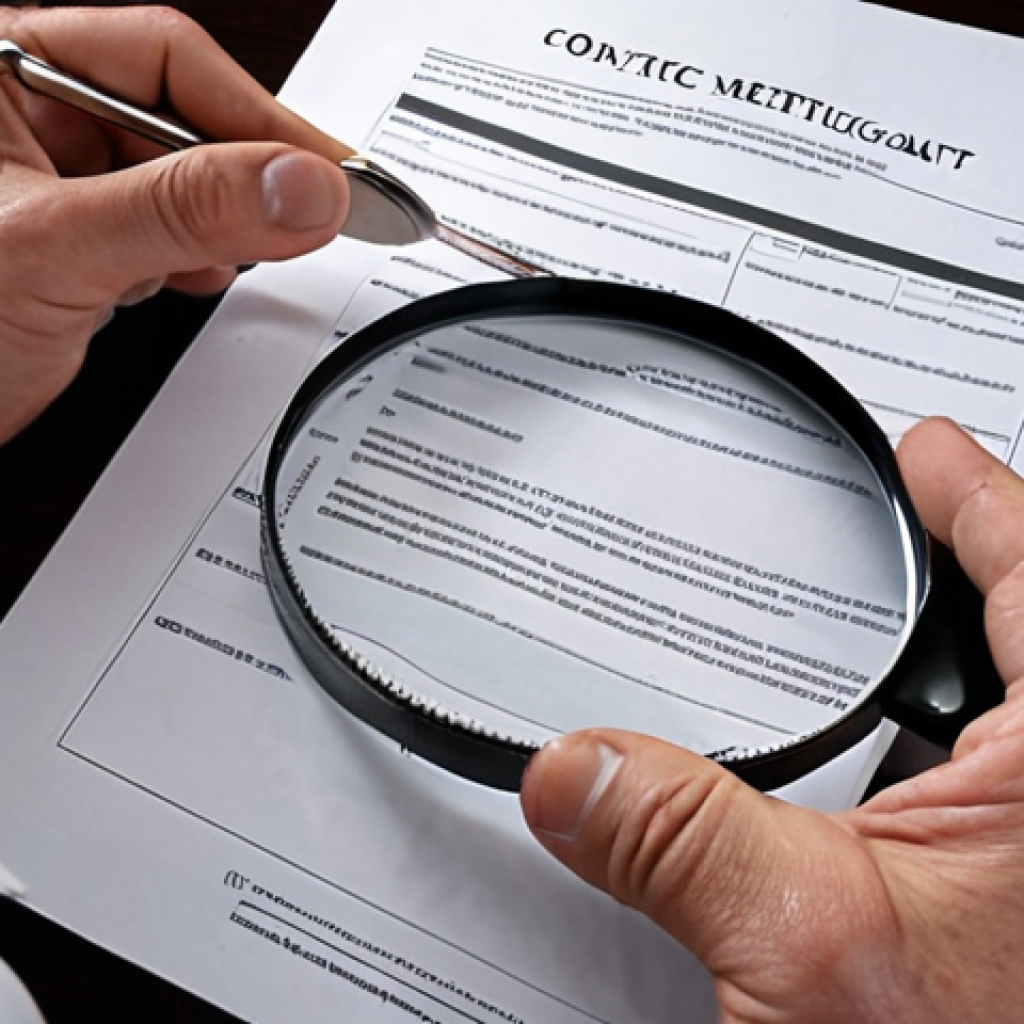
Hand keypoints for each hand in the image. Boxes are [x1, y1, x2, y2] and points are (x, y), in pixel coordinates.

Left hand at [0, 5, 351, 442]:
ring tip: (264, 245)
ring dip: (228, 220)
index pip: (168, 61)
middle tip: (316, 209)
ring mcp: (58, 182)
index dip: (262, 118)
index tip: (330, 174)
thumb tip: (299, 187)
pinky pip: (165, 229)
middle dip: (248, 172)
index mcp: (3, 68)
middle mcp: (32, 115)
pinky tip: (205, 275)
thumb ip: (183, 211)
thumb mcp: (54, 248)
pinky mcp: (77, 241)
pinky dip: (200, 257)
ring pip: (182, 178)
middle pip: (184, 116)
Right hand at [521, 416, 1023, 1022]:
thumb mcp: (815, 947)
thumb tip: (570, 772)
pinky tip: (887, 778)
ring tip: (892, 630)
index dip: (977, 493)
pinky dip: (935, 753)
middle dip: (979, 563)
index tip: (930, 446)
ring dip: (960, 665)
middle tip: (920, 504)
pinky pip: (986, 788)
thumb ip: (682, 838)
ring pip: (1009, 717)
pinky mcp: (1022, 898)